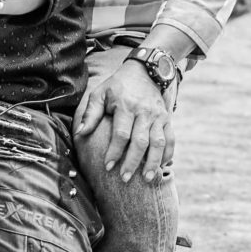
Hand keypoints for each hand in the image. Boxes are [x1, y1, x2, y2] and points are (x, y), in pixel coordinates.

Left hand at [73, 63, 173, 183]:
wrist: (145, 71)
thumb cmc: (117, 86)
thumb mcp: (99, 94)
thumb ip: (90, 114)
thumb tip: (80, 133)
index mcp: (126, 106)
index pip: (121, 134)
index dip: (114, 152)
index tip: (107, 166)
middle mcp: (144, 112)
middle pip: (140, 142)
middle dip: (133, 162)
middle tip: (125, 179)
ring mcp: (158, 116)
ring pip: (159, 143)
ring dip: (153, 162)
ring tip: (147, 179)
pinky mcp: (167, 119)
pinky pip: (171, 139)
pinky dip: (167, 154)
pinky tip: (161, 167)